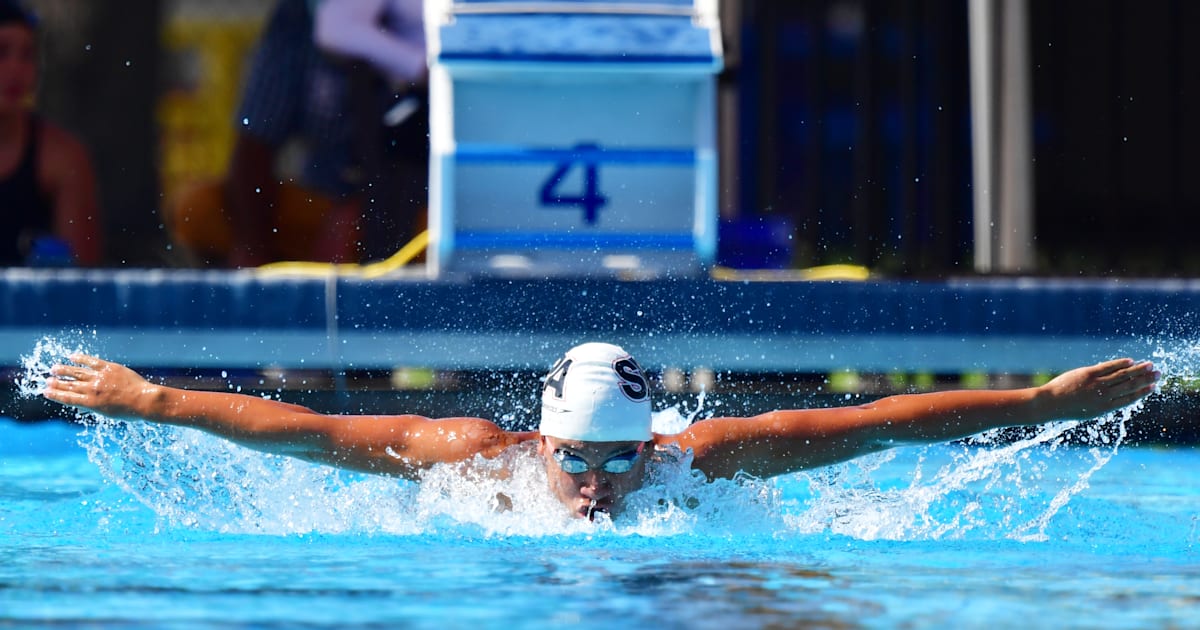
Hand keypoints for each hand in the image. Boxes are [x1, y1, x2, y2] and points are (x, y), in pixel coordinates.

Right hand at [42, 353, 155, 419]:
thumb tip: (81, 409)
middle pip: (70, 385)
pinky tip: (72, 356)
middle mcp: (92, 390)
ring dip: (64, 370)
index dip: (56, 394)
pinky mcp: (109, 368)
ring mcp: (100, 378)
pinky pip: (92, 361)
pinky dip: (81, 358)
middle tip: (47, 381)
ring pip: (77, 372)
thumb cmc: (128, 411)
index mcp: (91, 403)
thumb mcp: (108, 414)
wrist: (144, 400)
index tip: (46, 391)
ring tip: (54, 369)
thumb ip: (94, 408)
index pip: (68, 398)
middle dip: (57, 383)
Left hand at [1039, 358, 1158, 418]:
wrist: (1049, 404)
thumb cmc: (1066, 408)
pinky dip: (1120, 364)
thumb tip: (1112, 394)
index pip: (1129, 399)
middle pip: (1130, 386)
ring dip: (1138, 370)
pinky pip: (1108, 367)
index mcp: (1105, 408)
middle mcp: (1103, 396)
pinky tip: (1130, 361)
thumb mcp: (1088, 410)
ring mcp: (1096, 385)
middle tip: (1158, 373)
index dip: (1142, 392)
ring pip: (1122, 376)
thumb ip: (1101, 402)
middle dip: (1145, 379)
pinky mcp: (1088, 374)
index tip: (1153, 387)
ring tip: (1150, 365)